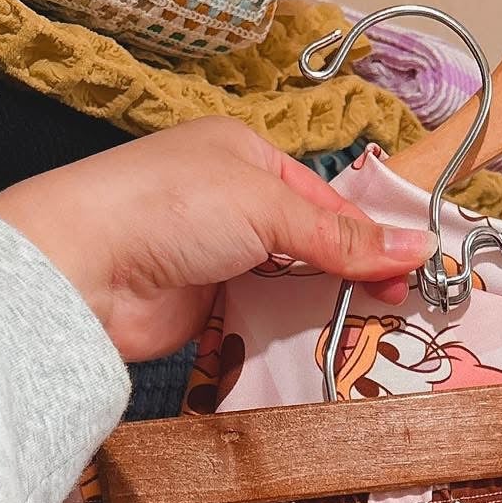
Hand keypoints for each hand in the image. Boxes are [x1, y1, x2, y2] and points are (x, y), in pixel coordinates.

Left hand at [0, 118, 435, 362]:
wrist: (83, 269)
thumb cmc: (170, 208)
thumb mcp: (267, 208)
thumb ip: (341, 237)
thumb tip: (418, 248)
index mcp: (246, 155)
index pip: (327, 199)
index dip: (371, 236)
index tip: (411, 273)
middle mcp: (233, 202)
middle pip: (314, 243)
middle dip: (354, 274)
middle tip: (398, 308)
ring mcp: (218, 257)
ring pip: (292, 284)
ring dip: (327, 306)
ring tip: (372, 333)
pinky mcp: (206, 306)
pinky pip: (264, 318)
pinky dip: (292, 331)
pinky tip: (325, 346)